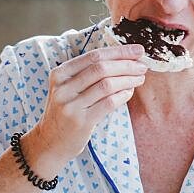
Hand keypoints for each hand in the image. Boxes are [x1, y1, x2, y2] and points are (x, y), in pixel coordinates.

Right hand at [30, 44, 147, 168]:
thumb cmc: (66, 111)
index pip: (94, 56)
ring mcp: (70, 105)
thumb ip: (88, 73)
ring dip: (128, 80)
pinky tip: (129, 92)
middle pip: (101, 68)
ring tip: (140, 79)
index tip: (138, 50)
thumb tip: (124, 58)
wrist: (51, 142)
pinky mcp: (81, 121)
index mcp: (60, 73)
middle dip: (126, 65)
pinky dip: (123, 95)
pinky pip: (108, 103)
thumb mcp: (68, 88)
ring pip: (107, 85)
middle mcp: (63, 87)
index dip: (119, 51)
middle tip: (142, 66)